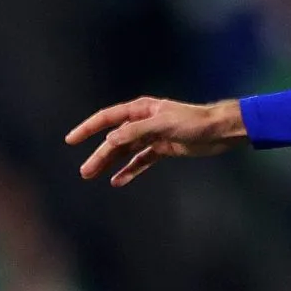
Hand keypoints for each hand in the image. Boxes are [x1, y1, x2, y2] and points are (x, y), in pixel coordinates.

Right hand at [65, 97, 246, 185]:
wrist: (220, 131)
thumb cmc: (194, 122)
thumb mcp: (163, 125)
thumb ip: (135, 132)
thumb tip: (109, 141)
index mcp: (141, 109)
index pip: (107, 118)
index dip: (88, 128)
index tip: (71, 140)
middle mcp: (143, 121)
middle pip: (114, 139)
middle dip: (98, 155)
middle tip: (85, 172)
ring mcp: (152, 136)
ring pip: (124, 151)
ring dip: (110, 164)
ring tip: (94, 176)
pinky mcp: (162, 149)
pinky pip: (140, 160)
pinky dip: (130, 170)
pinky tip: (118, 181)